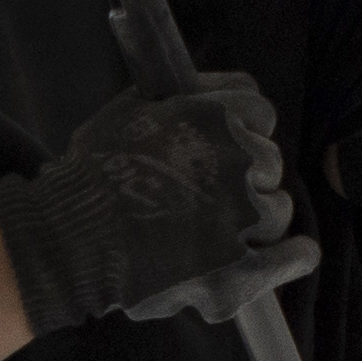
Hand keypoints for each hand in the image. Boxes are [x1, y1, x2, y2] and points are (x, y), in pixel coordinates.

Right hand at [0, 70, 294, 328]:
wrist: (66, 243)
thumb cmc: (89, 175)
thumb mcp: (129, 110)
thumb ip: (178, 98)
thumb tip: (202, 89)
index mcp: (212, 117)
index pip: (259, 111)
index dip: (242, 128)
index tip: (226, 144)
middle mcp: (236, 161)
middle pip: (269, 162)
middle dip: (243, 175)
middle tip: (207, 194)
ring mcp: (241, 219)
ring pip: (277, 209)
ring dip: (256, 217)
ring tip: (221, 230)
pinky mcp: (239, 271)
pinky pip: (294, 258)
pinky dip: (295, 256)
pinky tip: (293, 253)